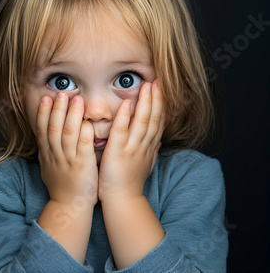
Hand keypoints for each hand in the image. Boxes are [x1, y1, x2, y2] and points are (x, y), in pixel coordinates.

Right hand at [36, 92, 98, 206]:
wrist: (69, 207)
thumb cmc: (61, 187)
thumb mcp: (47, 167)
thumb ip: (46, 150)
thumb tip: (42, 136)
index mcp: (47, 154)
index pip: (42, 129)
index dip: (43, 113)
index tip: (45, 98)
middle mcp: (56, 155)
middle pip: (54, 128)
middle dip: (57, 109)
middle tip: (61, 93)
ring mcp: (69, 160)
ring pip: (69, 134)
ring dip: (72, 115)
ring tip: (76, 99)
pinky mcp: (83, 166)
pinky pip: (83, 147)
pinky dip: (85, 133)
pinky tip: (88, 122)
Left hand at [98, 79, 164, 199]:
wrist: (122, 200)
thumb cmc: (130, 183)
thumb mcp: (145, 164)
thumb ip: (151, 150)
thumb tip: (158, 140)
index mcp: (148, 147)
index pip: (158, 122)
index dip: (161, 105)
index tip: (163, 90)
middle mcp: (143, 146)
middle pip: (154, 118)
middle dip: (156, 99)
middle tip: (158, 81)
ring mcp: (132, 148)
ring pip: (142, 122)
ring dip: (145, 103)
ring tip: (147, 85)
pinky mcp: (118, 152)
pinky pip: (122, 131)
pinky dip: (125, 117)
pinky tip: (126, 103)